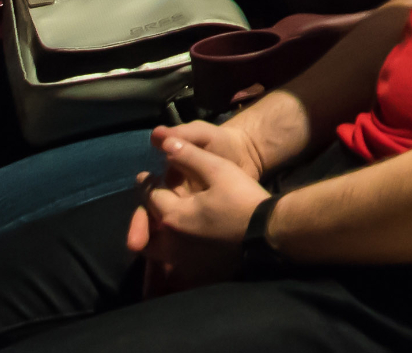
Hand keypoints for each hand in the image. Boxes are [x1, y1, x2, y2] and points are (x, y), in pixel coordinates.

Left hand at [125, 121, 267, 295]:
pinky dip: (168, 247)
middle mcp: (171, 240)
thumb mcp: (217, 169)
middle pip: (148, 224)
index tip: (144, 175)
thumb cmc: (241, 198)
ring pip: (156, 246)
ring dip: (154, 232)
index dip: (146, 183)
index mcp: (172, 215)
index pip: (149, 196)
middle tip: (152, 198)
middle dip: (146, 209)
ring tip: (161, 219)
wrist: (267, 232)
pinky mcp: (195, 267)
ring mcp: (182, 258)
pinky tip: (179, 237)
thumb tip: (165, 143)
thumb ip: (188, 156)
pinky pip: (171, 258)